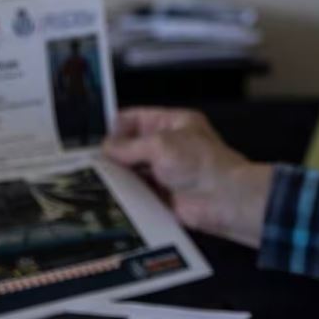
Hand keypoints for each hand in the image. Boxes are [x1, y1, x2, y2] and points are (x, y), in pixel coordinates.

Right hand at [103, 107, 273, 248]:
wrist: (224, 200)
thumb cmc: (204, 164)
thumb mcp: (162, 145)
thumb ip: (131, 146)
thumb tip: (108, 147)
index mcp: (174, 123)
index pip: (137, 118)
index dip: (117, 127)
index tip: (98, 138)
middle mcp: (170, 145)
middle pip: (133, 145)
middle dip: (116, 152)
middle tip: (94, 160)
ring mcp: (168, 170)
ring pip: (135, 169)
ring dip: (121, 173)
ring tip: (99, 177)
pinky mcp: (165, 194)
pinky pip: (140, 191)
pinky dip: (129, 192)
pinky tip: (114, 194)